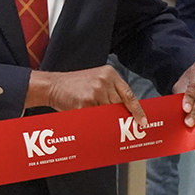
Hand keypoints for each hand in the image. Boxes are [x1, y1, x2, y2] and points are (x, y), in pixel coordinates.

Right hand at [27, 65, 145, 124]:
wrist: (52, 85)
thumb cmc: (74, 85)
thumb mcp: (96, 80)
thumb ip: (111, 91)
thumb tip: (126, 111)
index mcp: (109, 73)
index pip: (128, 94)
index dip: (137, 110)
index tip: (142, 121)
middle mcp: (104, 81)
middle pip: (118, 105)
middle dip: (115, 114)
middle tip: (114, 121)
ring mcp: (95, 91)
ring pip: (108, 113)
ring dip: (102, 117)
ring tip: (91, 111)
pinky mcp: (86, 102)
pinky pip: (96, 117)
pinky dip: (93, 120)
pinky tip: (85, 114)